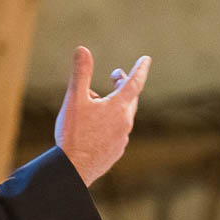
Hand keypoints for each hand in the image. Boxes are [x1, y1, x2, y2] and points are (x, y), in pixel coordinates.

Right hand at [55, 46, 150, 185]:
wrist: (74, 169)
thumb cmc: (74, 134)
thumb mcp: (74, 99)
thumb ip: (80, 74)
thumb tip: (83, 49)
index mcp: (118, 108)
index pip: (134, 83)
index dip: (140, 69)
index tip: (146, 59)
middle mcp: (125, 123)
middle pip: (130, 99)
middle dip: (124, 85)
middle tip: (115, 76)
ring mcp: (122, 139)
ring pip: (121, 116)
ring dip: (113, 105)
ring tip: (95, 102)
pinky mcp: (115, 151)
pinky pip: (116, 132)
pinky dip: (109, 123)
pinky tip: (95, 127)